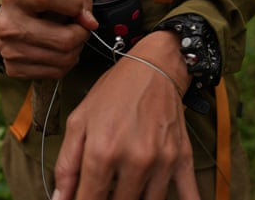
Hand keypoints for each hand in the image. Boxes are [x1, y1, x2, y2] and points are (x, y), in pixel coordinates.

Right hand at [0, 0, 97, 78]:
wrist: (7, 26)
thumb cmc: (36, 9)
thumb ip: (78, 1)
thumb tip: (90, 23)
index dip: (73, 4)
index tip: (80, 9)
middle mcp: (9, 24)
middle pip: (65, 39)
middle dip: (81, 34)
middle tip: (78, 29)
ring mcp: (10, 50)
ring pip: (66, 58)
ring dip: (76, 50)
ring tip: (68, 41)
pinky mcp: (15, 70)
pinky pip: (58, 72)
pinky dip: (65, 64)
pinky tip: (58, 53)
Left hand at [53, 31, 199, 199]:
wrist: (153, 68)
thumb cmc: (114, 92)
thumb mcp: (79, 120)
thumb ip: (66, 164)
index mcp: (103, 151)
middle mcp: (135, 160)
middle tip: (105, 188)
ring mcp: (162, 161)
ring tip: (126, 187)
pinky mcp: (182, 157)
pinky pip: (189, 194)